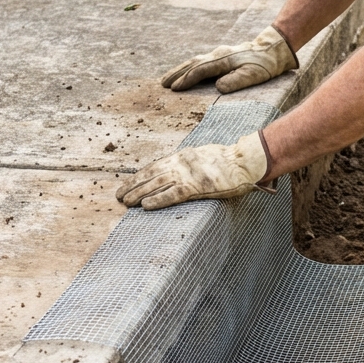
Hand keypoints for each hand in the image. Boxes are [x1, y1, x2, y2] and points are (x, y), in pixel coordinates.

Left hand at [115, 133, 271, 209]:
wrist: (244, 161)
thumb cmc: (228, 162)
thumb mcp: (204, 158)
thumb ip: (191, 165)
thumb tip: (182, 172)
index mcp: (182, 157)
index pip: (155, 166)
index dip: (140, 176)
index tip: (128, 184)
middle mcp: (180, 164)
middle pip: (151, 175)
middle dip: (133, 185)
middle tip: (119, 195)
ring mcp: (188, 175)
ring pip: (157, 184)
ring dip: (139, 193)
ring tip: (125, 202)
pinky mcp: (196, 186)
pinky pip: (173, 194)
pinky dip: (158, 200)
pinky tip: (145, 206)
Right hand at [161, 26, 298, 92]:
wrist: (273, 48)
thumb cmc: (265, 64)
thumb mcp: (254, 74)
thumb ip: (236, 81)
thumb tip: (217, 87)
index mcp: (223, 60)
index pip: (200, 70)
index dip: (187, 80)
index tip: (174, 89)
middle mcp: (217, 55)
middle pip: (192, 64)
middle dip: (177, 74)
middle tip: (162, 84)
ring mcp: (218, 54)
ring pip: (194, 61)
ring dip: (180, 70)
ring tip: (167, 79)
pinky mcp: (221, 56)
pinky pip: (200, 62)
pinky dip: (189, 67)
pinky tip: (185, 72)